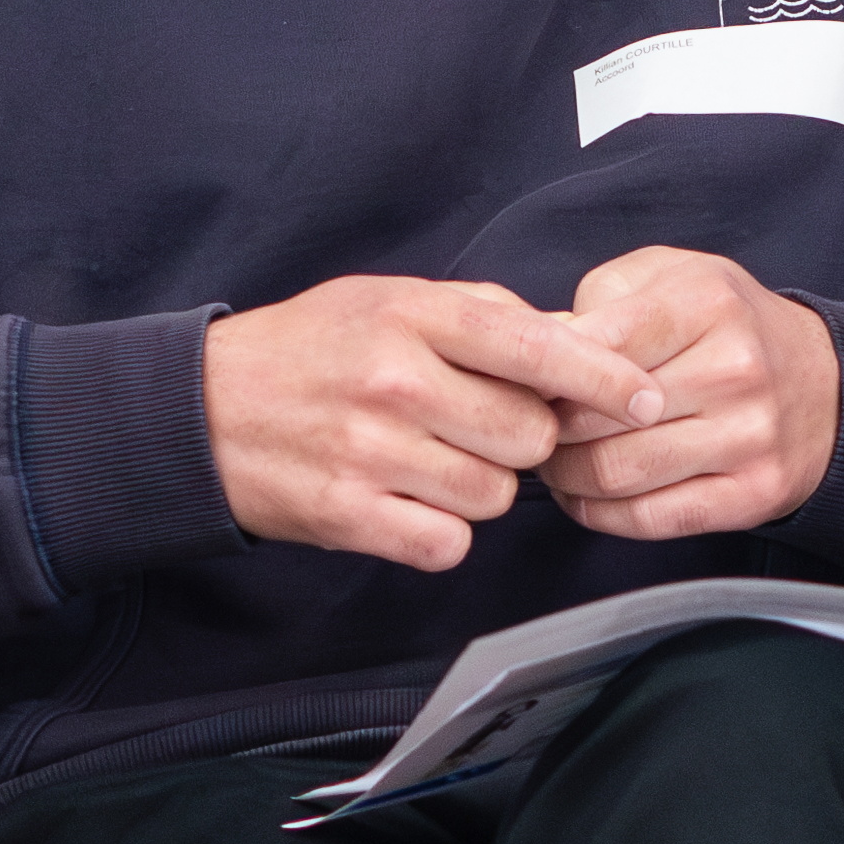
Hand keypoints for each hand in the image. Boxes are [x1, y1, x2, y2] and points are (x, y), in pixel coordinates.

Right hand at [204, 275, 646, 571]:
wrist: (197, 411)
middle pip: (529, 435)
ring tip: (429, 461)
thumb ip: (480, 315)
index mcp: (414, 315)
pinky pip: (447, 544)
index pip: (538, 349)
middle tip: (474, 428)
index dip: (604, 380)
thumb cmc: (305, 351)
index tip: (646, 399)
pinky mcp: (350, 515)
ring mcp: (372, 451)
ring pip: (495, 496)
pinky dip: (439, 533)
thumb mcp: (388, 299)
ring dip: (478, 489)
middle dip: (519, 440)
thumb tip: (574, 343)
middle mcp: (397, 381)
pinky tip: (408, 502)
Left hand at [538, 247, 840, 541]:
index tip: (525, 383)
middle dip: (545, 429)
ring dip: (566, 477)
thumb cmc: (728, 327)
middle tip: (531, 429)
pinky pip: (651, 519)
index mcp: (705, 304)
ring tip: (555, 462)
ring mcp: (749, 437)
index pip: (595, 347)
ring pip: (616, 473)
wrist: (825, 385)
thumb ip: (601, 297)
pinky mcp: (754, 493)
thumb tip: (540, 344)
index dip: (543, 372)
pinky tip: (587, 496)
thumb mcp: (672, 276)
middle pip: (595, 417)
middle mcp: (733, 370)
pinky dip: (600, 514)